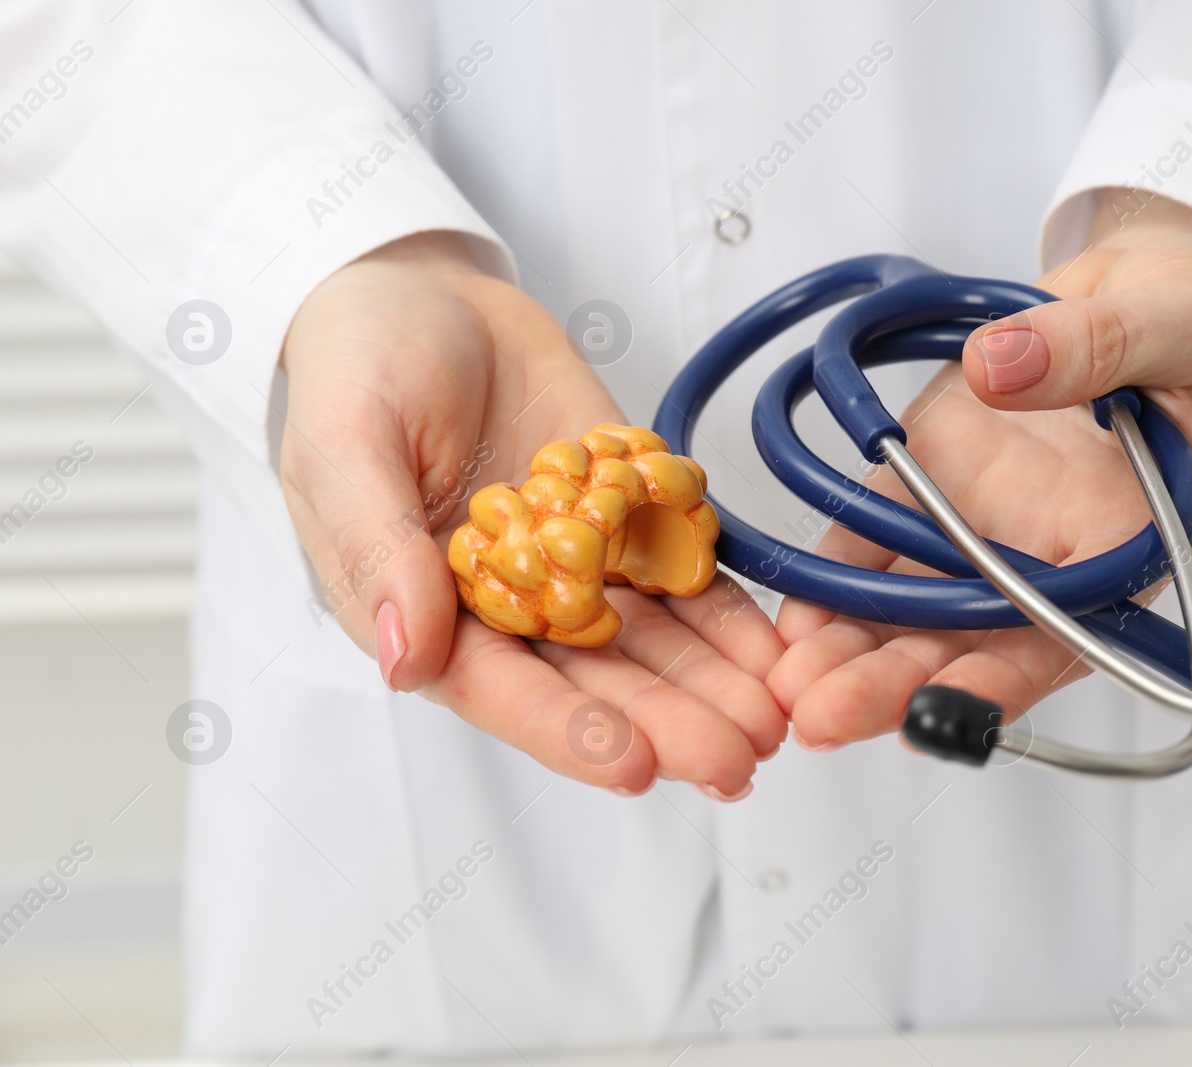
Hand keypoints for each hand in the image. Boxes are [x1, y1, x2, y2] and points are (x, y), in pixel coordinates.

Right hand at [279, 232, 785, 796]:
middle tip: (736, 759)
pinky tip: (777, 649)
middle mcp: (510, 607)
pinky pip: (685, 575)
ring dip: (713, 683)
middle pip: (595, 682)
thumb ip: (379, 551)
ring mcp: (577, 566)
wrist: (426, 294)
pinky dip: (731, 613)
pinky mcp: (628, 521)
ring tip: (774, 717)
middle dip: (667, 723)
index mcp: (426, 612)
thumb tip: (406, 660)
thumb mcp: (345, 446)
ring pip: (653, 642)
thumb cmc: (359, 366)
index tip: (633, 765)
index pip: (501, 691)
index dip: (567, 733)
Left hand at [769, 193, 1191, 746]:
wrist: (1151, 292)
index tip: (930, 709)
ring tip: (787, 682)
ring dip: (850, 649)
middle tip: (821, 713)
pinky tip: (791, 615)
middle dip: (893, 684)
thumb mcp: (1179, 325)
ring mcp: (982, 523)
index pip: (1063, 636)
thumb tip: (1002, 364)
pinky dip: (832, 575)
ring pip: (911, 606)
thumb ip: (1097, 345)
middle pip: (968, 641)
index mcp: (1128, 546)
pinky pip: (874, 537)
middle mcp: (1048, 556)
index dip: (996, 680)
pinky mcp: (931, 478)